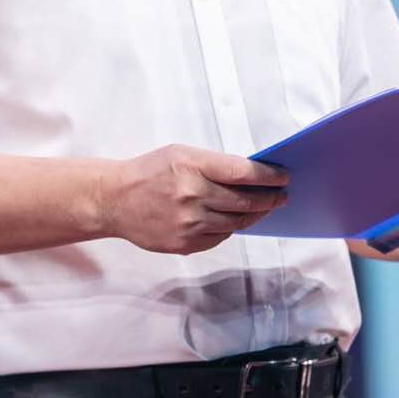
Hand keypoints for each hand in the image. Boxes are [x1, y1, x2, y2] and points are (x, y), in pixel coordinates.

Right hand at [101, 144, 289, 254]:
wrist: (114, 200)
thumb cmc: (150, 172)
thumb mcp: (181, 154)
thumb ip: (214, 164)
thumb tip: (251, 176)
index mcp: (192, 166)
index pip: (243, 173)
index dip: (269, 177)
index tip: (283, 177)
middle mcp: (192, 195)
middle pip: (245, 201)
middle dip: (269, 198)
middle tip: (282, 196)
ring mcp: (189, 223)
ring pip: (236, 223)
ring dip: (255, 216)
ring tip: (265, 208)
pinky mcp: (184, 244)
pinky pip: (219, 238)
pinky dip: (231, 228)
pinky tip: (236, 220)